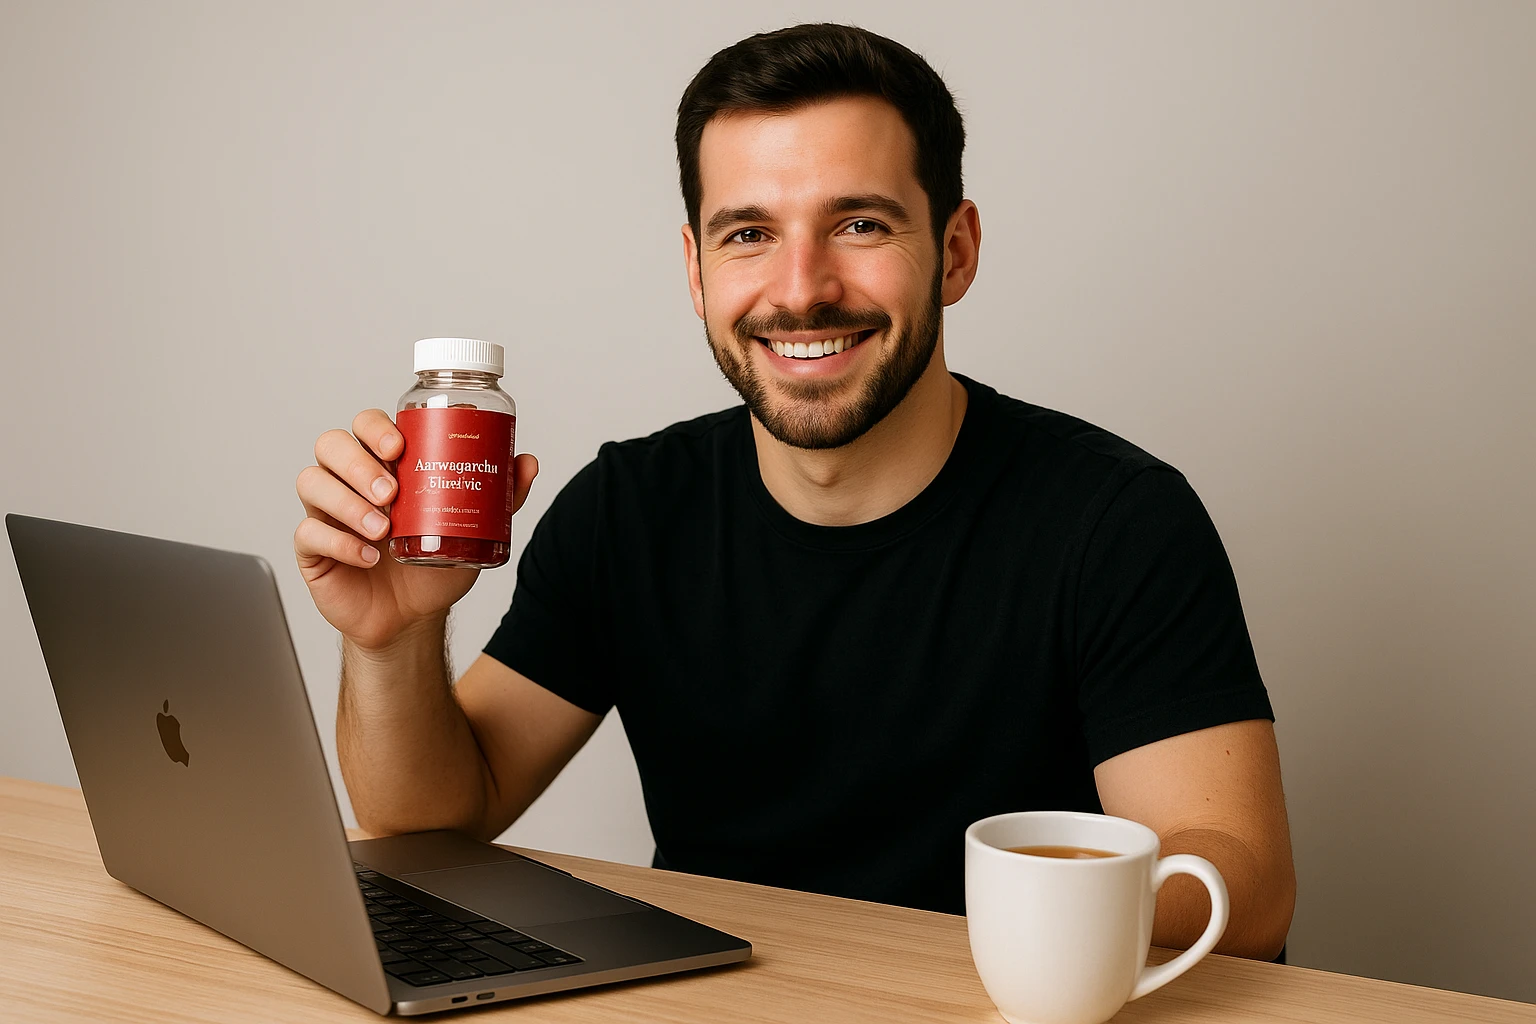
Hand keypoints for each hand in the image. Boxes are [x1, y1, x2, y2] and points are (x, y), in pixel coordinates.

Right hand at [294, 409, 538, 649]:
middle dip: (360, 463)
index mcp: (384, 465)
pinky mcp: (313, 549)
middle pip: (331, 445)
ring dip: (348, 502)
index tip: (400, 446)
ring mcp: (327, 513)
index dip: (375, 428)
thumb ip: (499, 497)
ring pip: (312, 481)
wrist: (413, 618)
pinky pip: (308, 533)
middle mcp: (350, 482)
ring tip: (384, 528)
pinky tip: (368, 557)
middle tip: (393, 492)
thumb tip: (526, 463)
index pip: (365, 426)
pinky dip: (340, 542)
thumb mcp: (472, 529)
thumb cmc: (433, 565)